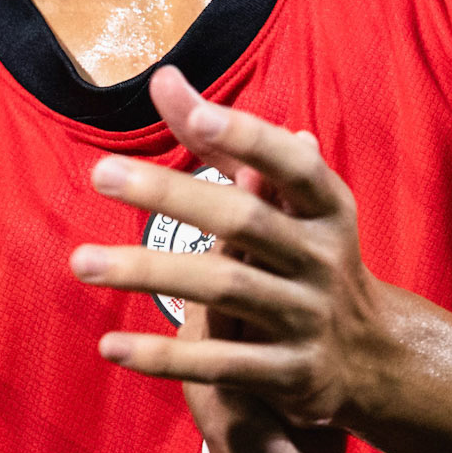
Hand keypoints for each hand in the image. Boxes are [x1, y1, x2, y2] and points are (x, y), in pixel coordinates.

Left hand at [73, 61, 402, 436]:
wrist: (370, 357)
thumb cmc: (305, 254)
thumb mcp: (284, 198)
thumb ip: (224, 143)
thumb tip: (163, 78)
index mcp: (326, 208)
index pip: (292, 165)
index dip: (248, 139)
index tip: (196, 118)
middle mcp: (322, 258)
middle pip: (244, 220)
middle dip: (172, 195)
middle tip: (100, 173)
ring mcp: (308, 317)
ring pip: (225, 290)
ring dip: (149, 273)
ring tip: (81, 262)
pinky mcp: (290, 374)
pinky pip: (221, 363)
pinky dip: (165, 356)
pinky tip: (111, 345)